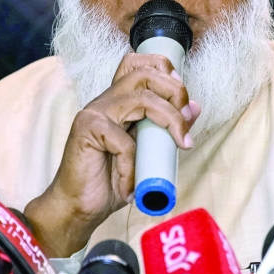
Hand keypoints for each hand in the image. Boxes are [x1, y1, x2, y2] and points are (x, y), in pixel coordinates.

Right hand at [25, 53, 201, 256]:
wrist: (78, 209)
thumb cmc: (109, 183)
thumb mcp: (147, 154)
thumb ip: (167, 130)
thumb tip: (194, 108)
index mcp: (117, 102)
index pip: (137, 64)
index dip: (164, 70)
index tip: (182, 97)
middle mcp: (105, 101)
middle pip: (144, 74)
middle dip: (175, 92)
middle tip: (186, 122)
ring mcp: (93, 113)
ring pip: (140, 99)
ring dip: (169, 120)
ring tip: (179, 144)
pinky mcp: (86, 130)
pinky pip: (124, 141)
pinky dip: (133, 165)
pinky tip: (131, 185)